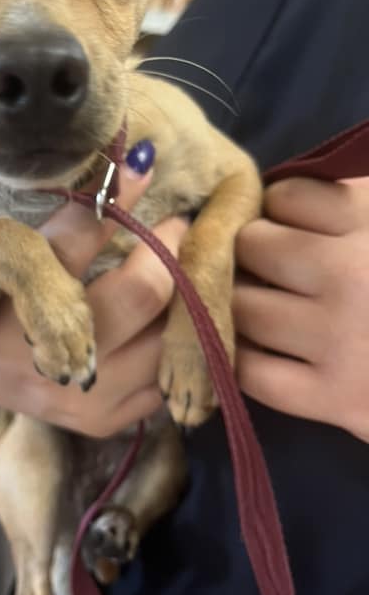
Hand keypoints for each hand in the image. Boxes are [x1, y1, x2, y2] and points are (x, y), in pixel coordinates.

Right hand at [0, 107, 185, 437]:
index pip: (26, 251)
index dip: (92, 207)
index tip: (140, 163)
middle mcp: (1, 356)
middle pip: (120, 300)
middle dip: (162, 251)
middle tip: (177, 218)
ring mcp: (54, 392)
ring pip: (155, 337)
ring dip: (181, 289)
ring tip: (181, 250)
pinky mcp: (96, 419)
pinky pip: (166, 374)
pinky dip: (179, 336)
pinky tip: (176, 304)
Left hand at [235, 177, 368, 441]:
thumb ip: (347, 201)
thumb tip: (275, 198)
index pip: (286, 197)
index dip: (280, 208)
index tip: (292, 223)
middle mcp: (353, 274)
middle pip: (252, 247)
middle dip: (254, 253)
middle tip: (271, 269)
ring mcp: (343, 337)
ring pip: (242, 308)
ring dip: (243, 306)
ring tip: (268, 308)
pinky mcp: (338, 397)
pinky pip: (251, 371)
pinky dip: (248, 360)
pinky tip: (269, 351)